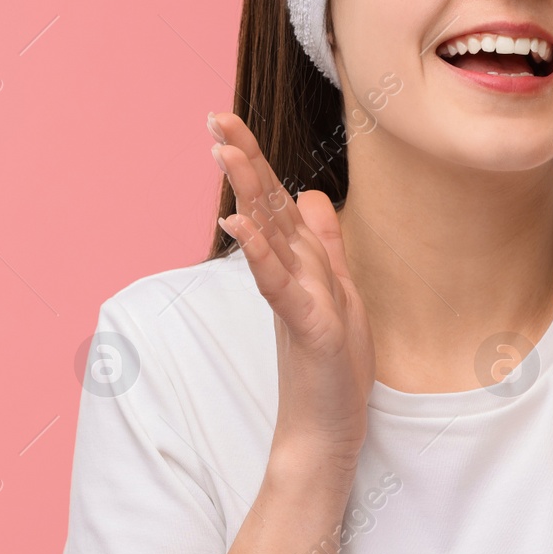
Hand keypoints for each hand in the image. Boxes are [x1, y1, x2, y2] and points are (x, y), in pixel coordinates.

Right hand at [209, 112, 373, 472]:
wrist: (325, 435)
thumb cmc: (330, 370)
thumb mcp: (337, 294)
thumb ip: (323, 246)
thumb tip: (314, 196)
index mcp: (298, 266)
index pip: (275, 202)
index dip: (256, 161)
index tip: (230, 121)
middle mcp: (290, 277)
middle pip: (265, 209)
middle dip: (243, 162)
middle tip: (215, 118)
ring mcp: (295, 300)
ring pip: (268, 238)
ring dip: (246, 192)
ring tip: (222, 151)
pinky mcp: (307, 327)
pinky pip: (280, 285)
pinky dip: (261, 254)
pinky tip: (241, 225)